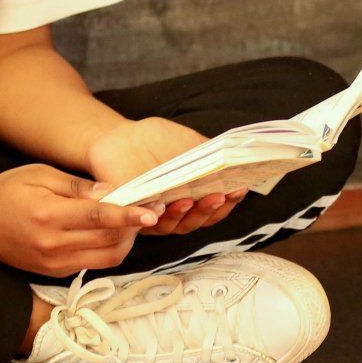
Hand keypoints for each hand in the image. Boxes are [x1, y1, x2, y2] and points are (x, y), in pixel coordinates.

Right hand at [0, 163, 158, 277]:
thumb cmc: (7, 190)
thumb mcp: (40, 174)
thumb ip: (77, 186)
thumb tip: (112, 192)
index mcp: (49, 215)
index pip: (100, 217)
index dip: (130, 214)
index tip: (152, 210)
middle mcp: (53, 245)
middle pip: (109, 241)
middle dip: (134, 227)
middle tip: (147, 209)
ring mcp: (52, 263)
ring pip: (106, 258)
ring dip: (124, 241)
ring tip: (131, 221)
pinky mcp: (52, 272)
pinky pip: (91, 263)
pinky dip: (107, 249)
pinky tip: (109, 232)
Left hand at [87, 117, 248, 236]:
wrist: (120, 137)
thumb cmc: (156, 140)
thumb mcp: (189, 143)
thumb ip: (211, 154)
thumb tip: (237, 160)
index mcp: (196, 194)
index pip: (218, 206)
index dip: (231, 200)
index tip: (241, 188)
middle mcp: (179, 210)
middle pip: (201, 220)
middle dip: (212, 209)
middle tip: (221, 196)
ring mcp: (157, 216)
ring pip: (177, 225)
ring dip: (186, 214)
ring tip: (190, 199)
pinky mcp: (134, 218)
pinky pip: (146, 223)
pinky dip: (156, 216)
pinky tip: (163, 205)